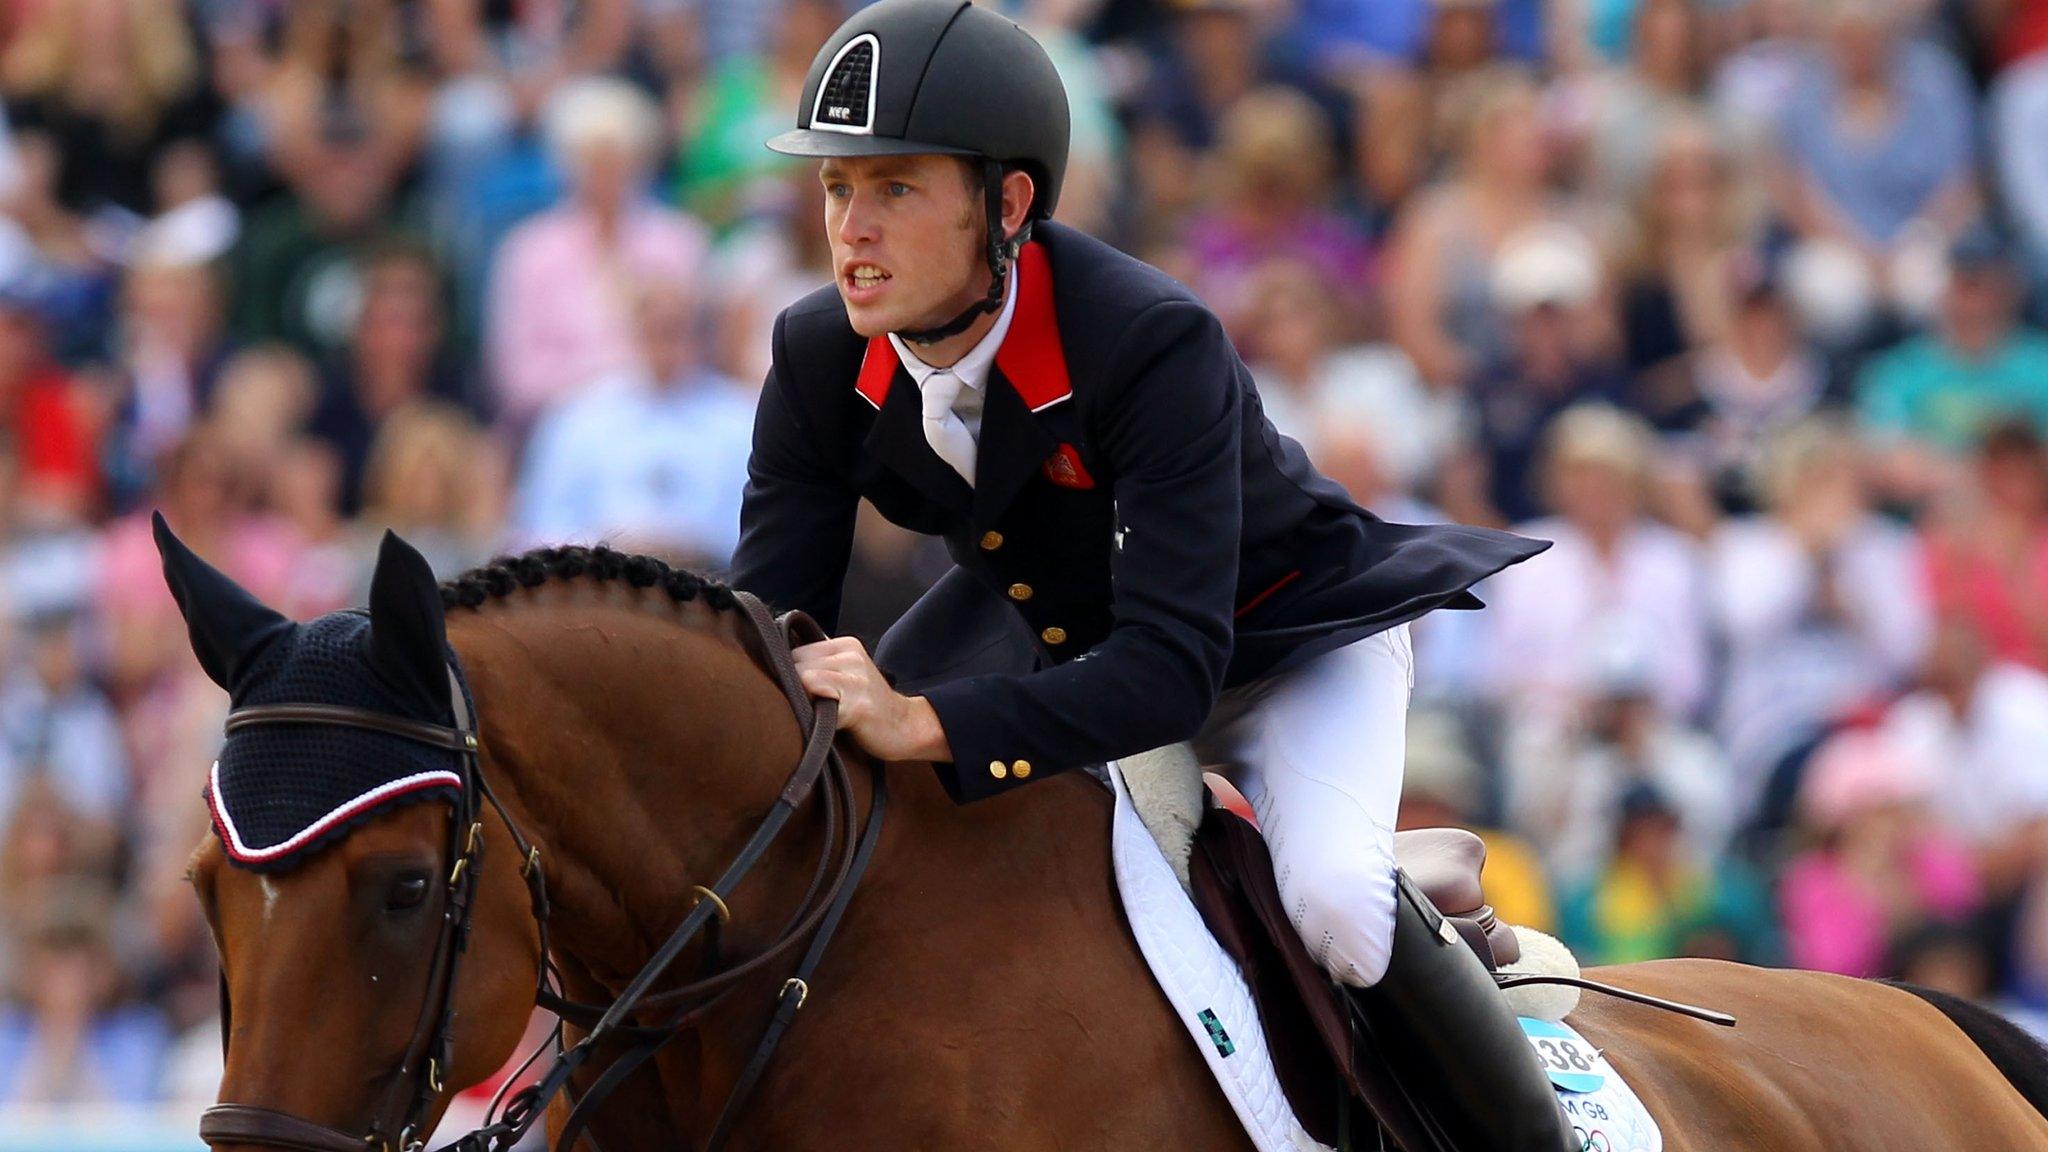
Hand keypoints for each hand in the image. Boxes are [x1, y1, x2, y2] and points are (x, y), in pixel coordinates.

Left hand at [792, 636, 951, 762]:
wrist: (905, 726)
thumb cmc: (868, 705)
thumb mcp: (848, 674)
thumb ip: (820, 665)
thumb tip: (778, 666)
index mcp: (847, 644)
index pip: (795, 650)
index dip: (788, 674)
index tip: (797, 693)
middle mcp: (852, 655)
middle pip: (795, 664)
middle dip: (792, 687)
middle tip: (808, 707)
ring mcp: (857, 678)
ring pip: (804, 679)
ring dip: (802, 701)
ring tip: (818, 715)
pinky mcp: (858, 703)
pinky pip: (819, 702)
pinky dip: (815, 716)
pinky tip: (828, 723)